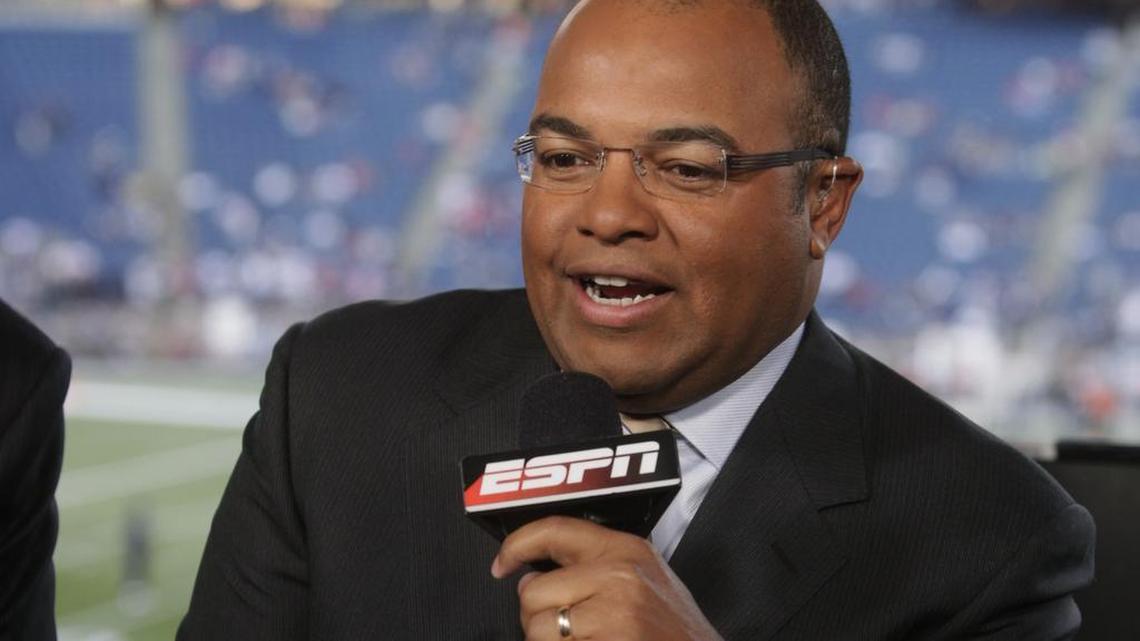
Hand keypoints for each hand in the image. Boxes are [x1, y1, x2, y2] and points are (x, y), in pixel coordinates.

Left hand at [491, 516, 723, 640]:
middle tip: (565, 627)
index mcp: (625, 550)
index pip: (554, 530)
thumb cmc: (675, 629)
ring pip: (537, 630)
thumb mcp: (645, 577)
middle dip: (537, 616)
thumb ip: (596, 565)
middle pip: (533, 592)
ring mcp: (612, 616)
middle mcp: (617, 577)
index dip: (517, 545)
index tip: (502, 563)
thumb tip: (536, 572)